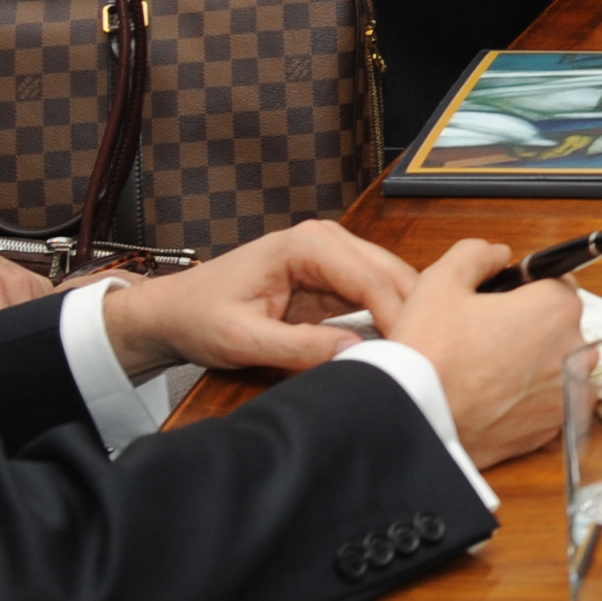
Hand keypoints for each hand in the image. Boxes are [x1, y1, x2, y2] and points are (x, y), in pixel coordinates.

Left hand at [95, 218, 425, 380]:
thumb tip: (357, 351)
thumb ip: (299, 347)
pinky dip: (387, 321)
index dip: (398, 316)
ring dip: (404, 317)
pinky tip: (396, 348)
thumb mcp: (243, 339)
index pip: (372, 278)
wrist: (172, 312)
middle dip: (412, 314)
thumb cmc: (198, 317)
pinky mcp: (332, 279)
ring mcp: (333, 257)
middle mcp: (328, 241)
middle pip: (392, 275)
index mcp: (308, 245)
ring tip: (419, 358)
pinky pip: (373, 298)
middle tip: (429, 359)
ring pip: (390, 285)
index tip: (415, 355)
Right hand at [378, 237, 586, 469]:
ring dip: (533, 363)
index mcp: (555, 308)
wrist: (415, 420)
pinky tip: (494, 397)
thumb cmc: (429, 355)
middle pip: (559, 324)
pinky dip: (528, 398)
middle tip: (484, 338)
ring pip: (555, 364)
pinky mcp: (552, 428)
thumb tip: (497, 253)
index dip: (525, 289)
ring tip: (487, 370)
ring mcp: (565, 393)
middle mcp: (572, 351)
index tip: (501, 303)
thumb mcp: (441, 281)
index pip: (556, 283)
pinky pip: (548, 402)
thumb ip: (477, 254)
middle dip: (530, 326)